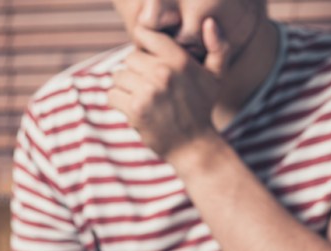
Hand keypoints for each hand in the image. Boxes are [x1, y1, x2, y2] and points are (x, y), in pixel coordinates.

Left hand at [108, 18, 230, 158]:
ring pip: (118, 76)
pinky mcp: (136, 109)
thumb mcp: (216, 77)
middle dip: (136, 72)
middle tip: (149, 89)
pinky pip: (112, 95)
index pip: (145, 34)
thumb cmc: (202, 109)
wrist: (194, 146)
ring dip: (126, 89)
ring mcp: (148, 91)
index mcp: (180, 59)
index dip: (144, 48)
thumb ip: (217, 48)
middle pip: (130, 58)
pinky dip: (119, 103)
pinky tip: (134, 110)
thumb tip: (208, 23)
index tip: (150, 63)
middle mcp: (163, 72)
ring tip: (142, 100)